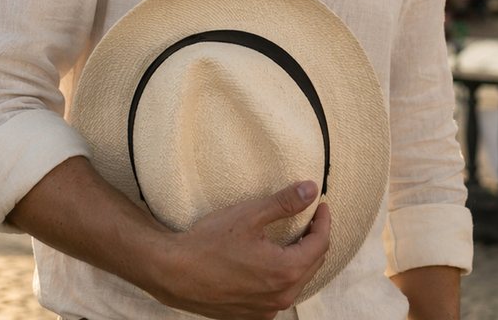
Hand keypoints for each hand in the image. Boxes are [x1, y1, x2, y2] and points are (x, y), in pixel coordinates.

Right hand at [150, 180, 330, 319]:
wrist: (174, 273)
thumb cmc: (209, 243)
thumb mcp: (250, 215)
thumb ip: (285, 202)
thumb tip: (312, 190)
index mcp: (286, 271)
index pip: (320, 244)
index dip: (323, 221)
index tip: (320, 204)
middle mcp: (281, 297)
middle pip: (313, 264)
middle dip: (315, 238)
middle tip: (310, 216)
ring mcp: (266, 310)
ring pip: (298, 281)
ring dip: (301, 258)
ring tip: (294, 236)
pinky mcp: (252, 315)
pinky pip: (280, 294)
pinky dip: (284, 275)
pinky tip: (273, 260)